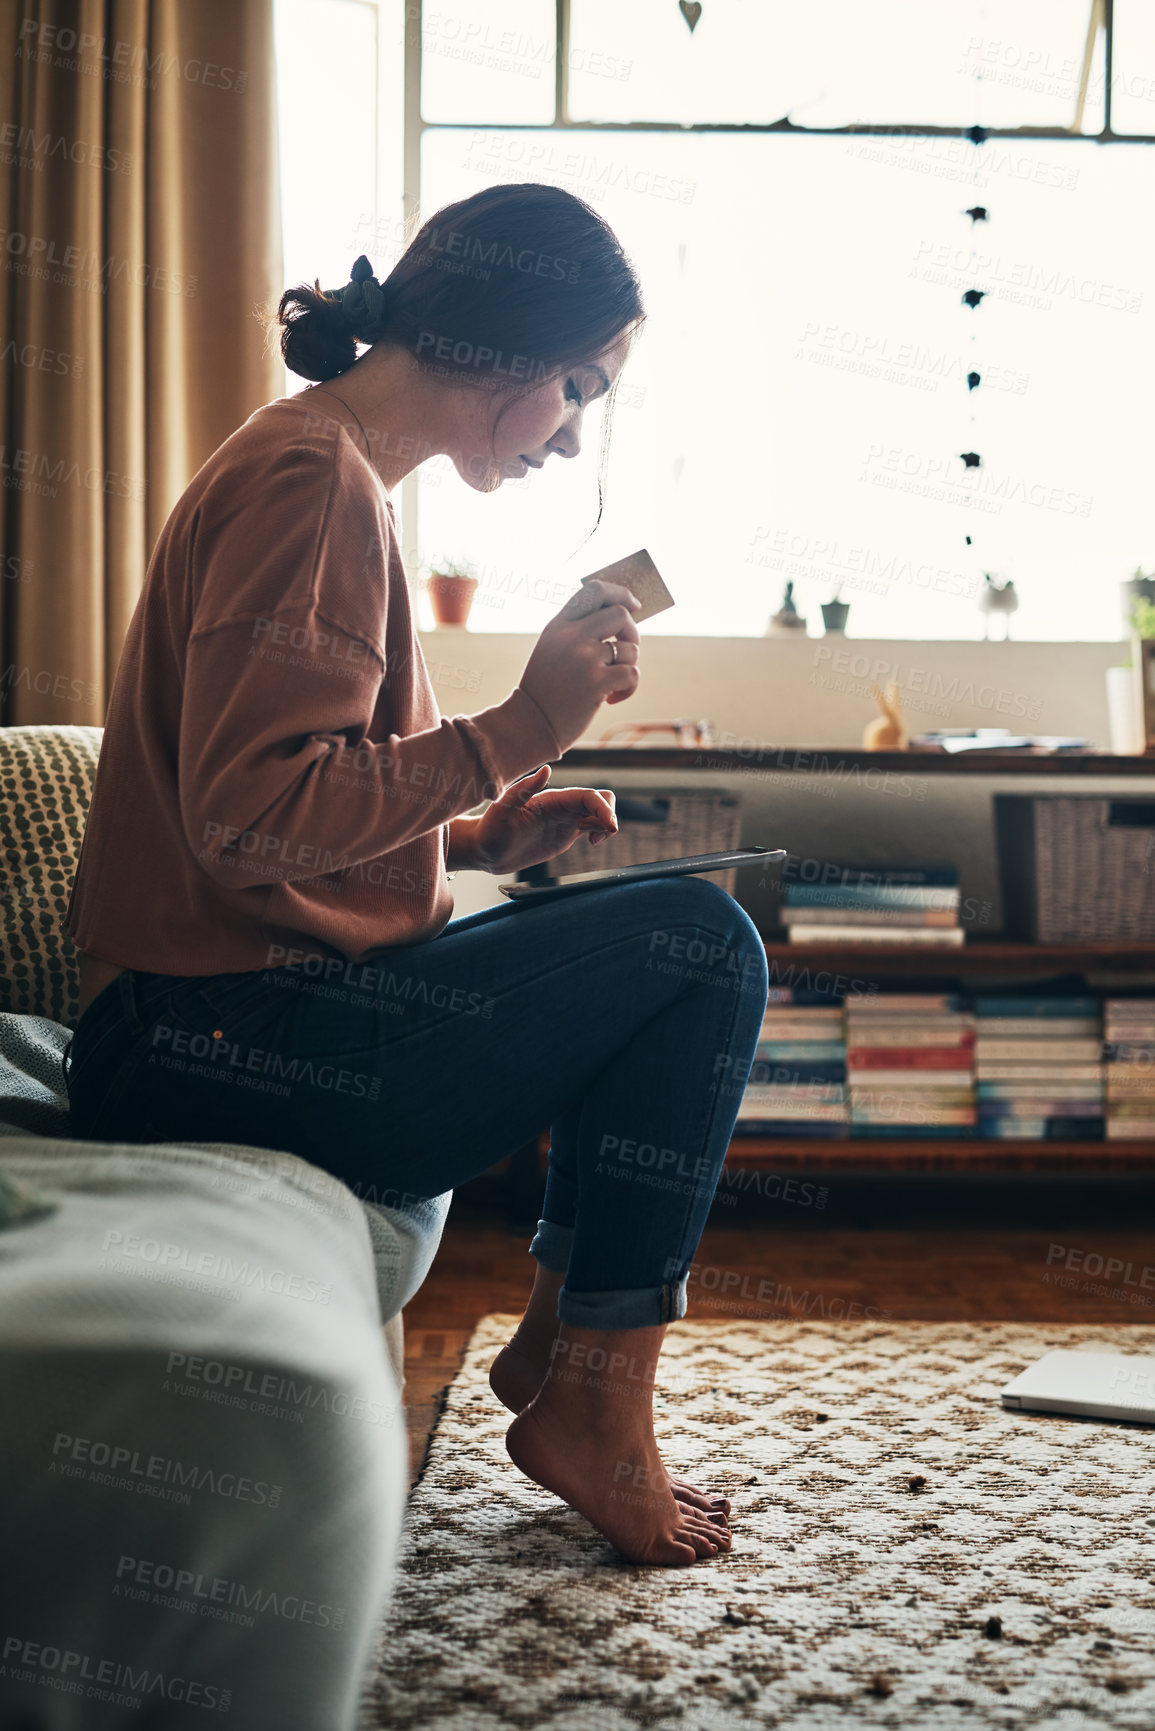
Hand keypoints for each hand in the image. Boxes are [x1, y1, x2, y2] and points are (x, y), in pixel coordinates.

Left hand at [472, 767, 617, 874]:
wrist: (485, 850)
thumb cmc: (491, 830)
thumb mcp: (503, 809)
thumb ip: (524, 788)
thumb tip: (547, 770)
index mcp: (551, 799)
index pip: (588, 796)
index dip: (604, 808)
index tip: (609, 827)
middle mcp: (562, 807)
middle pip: (600, 800)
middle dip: (610, 814)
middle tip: (600, 836)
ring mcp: (565, 820)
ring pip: (599, 813)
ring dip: (607, 825)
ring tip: (594, 840)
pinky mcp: (565, 834)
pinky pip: (593, 827)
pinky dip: (602, 832)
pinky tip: (592, 842)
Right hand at [517, 578, 641, 752]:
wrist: (529, 725)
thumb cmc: (546, 690)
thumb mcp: (552, 649)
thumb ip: (578, 630)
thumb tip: (623, 616)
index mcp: (559, 625)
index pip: (594, 591)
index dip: (620, 593)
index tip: (633, 606)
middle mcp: (571, 636)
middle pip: (621, 615)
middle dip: (632, 633)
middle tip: (625, 652)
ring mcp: (584, 658)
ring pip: (630, 648)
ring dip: (628, 666)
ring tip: (612, 682)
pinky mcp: (596, 682)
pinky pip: (632, 673)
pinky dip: (629, 688)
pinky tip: (612, 699)